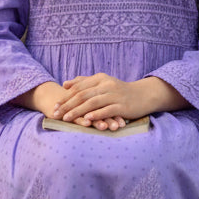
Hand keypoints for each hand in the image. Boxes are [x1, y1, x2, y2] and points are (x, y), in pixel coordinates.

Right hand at [12, 81, 117, 127]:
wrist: (51, 99)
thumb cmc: (70, 103)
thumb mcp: (84, 104)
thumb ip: (97, 108)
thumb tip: (114, 116)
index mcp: (91, 99)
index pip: (106, 106)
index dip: (115, 112)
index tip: (125, 121)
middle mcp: (85, 102)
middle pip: (101, 109)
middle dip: (111, 118)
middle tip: (121, 125)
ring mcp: (75, 107)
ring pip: (90, 113)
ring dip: (100, 121)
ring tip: (110, 127)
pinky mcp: (66, 112)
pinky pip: (75, 116)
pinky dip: (82, 119)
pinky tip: (89, 124)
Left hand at [53, 74, 186, 128]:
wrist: (143, 95)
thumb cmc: (119, 91)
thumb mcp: (103, 83)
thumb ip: (84, 82)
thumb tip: (65, 84)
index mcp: (100, 78)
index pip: (79, 87)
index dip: (66, 96)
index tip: (55, 106)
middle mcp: (107, 85)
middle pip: (83, 95)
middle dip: (68, 105)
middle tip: (56, 113)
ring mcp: (115, 95)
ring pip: (92, 102)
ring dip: (78, 111)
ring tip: (66, 118)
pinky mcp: (122, 106)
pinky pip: (106, 110)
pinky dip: (95, 115)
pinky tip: (86, 120)